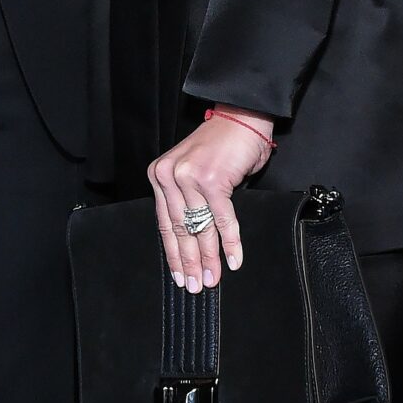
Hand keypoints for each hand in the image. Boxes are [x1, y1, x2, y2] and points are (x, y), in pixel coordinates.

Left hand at [148, 112, 272, 291]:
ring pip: (199, 228)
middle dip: (189, 262)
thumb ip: (187, 200)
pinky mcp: (212, 180)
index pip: (165, 223)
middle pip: (180, 229)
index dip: (173, 254)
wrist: (242, 117)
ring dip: (208, 258)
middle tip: (195, 286)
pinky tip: (234, 259)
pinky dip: (229, 242)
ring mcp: (189, 177)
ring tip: (212, 279)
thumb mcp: (193, 172)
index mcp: (160, 175)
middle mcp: (169, 175)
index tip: (179, 276)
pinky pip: (222, 219)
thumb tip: (193, 240)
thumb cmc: (222, 146)